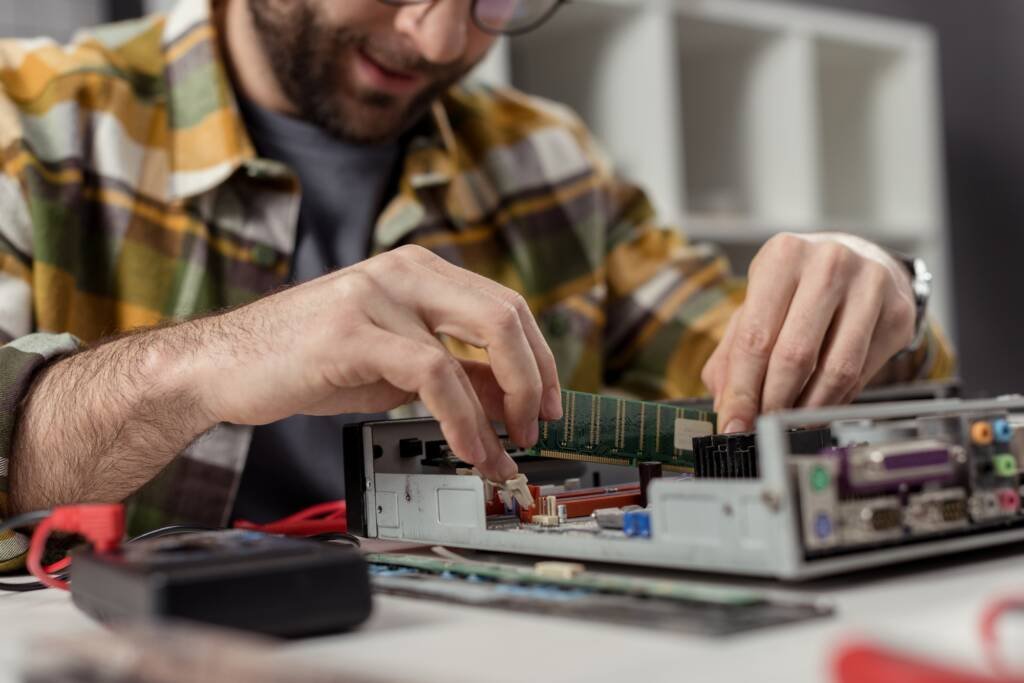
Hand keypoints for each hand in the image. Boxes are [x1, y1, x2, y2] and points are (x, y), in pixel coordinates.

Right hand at [189, 245, 562, 480]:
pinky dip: (463, 418)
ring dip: (506, 408)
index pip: (507, 306)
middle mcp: (405, 271)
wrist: (224, 365)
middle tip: (538, 427)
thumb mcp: (396, 367)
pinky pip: (434, 373)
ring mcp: (378, 295)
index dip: (540, 359)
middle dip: (536, 379)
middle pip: (507, 313)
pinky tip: (466, 448)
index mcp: (419, 272)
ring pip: (480, 339)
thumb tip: (513, 402)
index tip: (549, 405)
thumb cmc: (308, 362)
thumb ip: (456, 373)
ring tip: (502, 451)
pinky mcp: (353, 331)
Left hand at [701, 233, 915, 432]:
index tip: (734, 424)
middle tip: (761, 426)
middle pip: (796, 355)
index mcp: (783, 255)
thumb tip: (729, 408)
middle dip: (773, 403)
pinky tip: (816, 406)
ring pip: (836, 370)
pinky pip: (862, 375)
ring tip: (788, 421)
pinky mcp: (898, 313)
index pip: (756, 336)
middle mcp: (829, 263)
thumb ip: (733, 354)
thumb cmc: (797, 285)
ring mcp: (871, 286)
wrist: (859, 256)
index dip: (742, 390)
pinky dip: (834, 402)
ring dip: (806, 409)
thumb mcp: (756, 304)